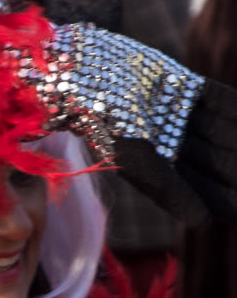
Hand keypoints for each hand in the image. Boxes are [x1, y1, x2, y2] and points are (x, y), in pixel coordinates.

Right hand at [36, 23, 235, 224]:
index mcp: (158, 167)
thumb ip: (170, 191)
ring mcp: (179, 113)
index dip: (227, 200)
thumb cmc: (100, 122)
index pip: (203, 189)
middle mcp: (171, 142)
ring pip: (224, 132)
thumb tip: (203, 224)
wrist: (76, 73)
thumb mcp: (136, 160)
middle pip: (220, 160)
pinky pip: (221, 101)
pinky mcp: (183, 85)